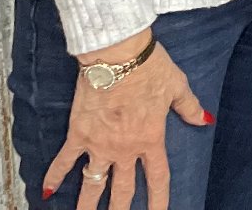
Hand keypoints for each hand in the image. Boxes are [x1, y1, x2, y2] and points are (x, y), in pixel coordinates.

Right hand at [44, 32, 209, 208]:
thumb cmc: (151, 67)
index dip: (158, 200)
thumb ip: (189, 107)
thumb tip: (205, 120)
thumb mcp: (177, 86)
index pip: (157, 178)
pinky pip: (64, 160)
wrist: (119, 55)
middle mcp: (125, 148)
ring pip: (92, 183)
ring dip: (86, 204)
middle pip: (122, 189)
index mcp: (151, 138)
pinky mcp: (79, 133)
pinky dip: (54, 175)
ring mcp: (99, 143)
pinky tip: (46, 191)